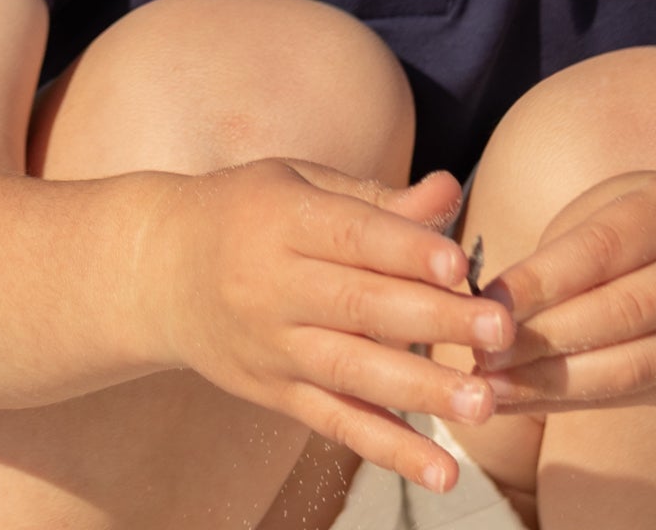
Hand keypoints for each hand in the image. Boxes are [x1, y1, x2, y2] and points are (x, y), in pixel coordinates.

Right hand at [144, 159, 517, 494]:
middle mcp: (273, 284)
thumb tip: (449, 190)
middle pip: (359, 305)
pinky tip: (442, 471)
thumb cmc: (246, 212)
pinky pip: (335, 423)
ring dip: (420, 389)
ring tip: (483, 402)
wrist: (157, 271)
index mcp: (281, 218)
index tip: (460, 264)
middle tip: (499, 330)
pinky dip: (389, 449)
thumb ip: (376, 198)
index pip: (350, 235)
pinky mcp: (275, 393)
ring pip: (351, 371)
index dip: (405, 248)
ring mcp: (272, 346)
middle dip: (433, 320)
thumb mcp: (299, 185)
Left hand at [473, 169, 655, 412]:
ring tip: (493, 387)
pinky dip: (572, 400)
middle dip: (545, 339)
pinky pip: (632, 394)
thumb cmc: (641, 219)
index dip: (542, 281)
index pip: (602, 250)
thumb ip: (562, 249)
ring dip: (555, 384)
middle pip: (622, 313)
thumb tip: (495, 306)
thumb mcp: (608, 204)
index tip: (487, 304)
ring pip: (633, 367)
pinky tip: (523, 399)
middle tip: (482, 354)